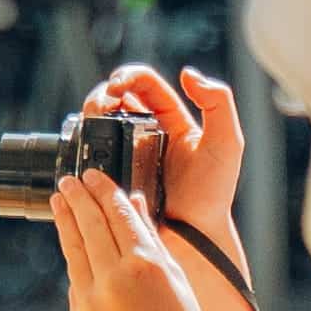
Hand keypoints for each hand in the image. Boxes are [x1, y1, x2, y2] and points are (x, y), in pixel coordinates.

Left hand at [45, 170, 214, 310]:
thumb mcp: (176, 280)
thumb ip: (151, 240)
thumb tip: (133, 204)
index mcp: (145, 265)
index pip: (118, 215)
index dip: (104, 191)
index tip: (94, 174)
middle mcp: (113, 278)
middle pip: (89, 225)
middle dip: (77, 197)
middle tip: (69, 178)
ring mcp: (91, 298)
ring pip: (73, 248)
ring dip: (65, 219)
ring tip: (59, 198)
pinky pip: (76, 277)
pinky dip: (75, 256)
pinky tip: (73, 242)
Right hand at [86, 60, 247, 251]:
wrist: (194, 236)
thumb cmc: (213, 193)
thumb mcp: (227, 143)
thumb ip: (219, 103)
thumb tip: (188, 74)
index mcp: (170, 119)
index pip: (144, 83)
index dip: (127, 76)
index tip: (117, 86)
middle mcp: (145, 133)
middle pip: (115, 99)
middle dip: (102, 94)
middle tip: (101, 106)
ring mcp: (126, 155)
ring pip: (99, 123)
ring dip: (89, 116)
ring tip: (91, 122)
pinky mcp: (111, 177)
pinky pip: (91, 154)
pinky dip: (83, 144)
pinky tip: (85, 145)